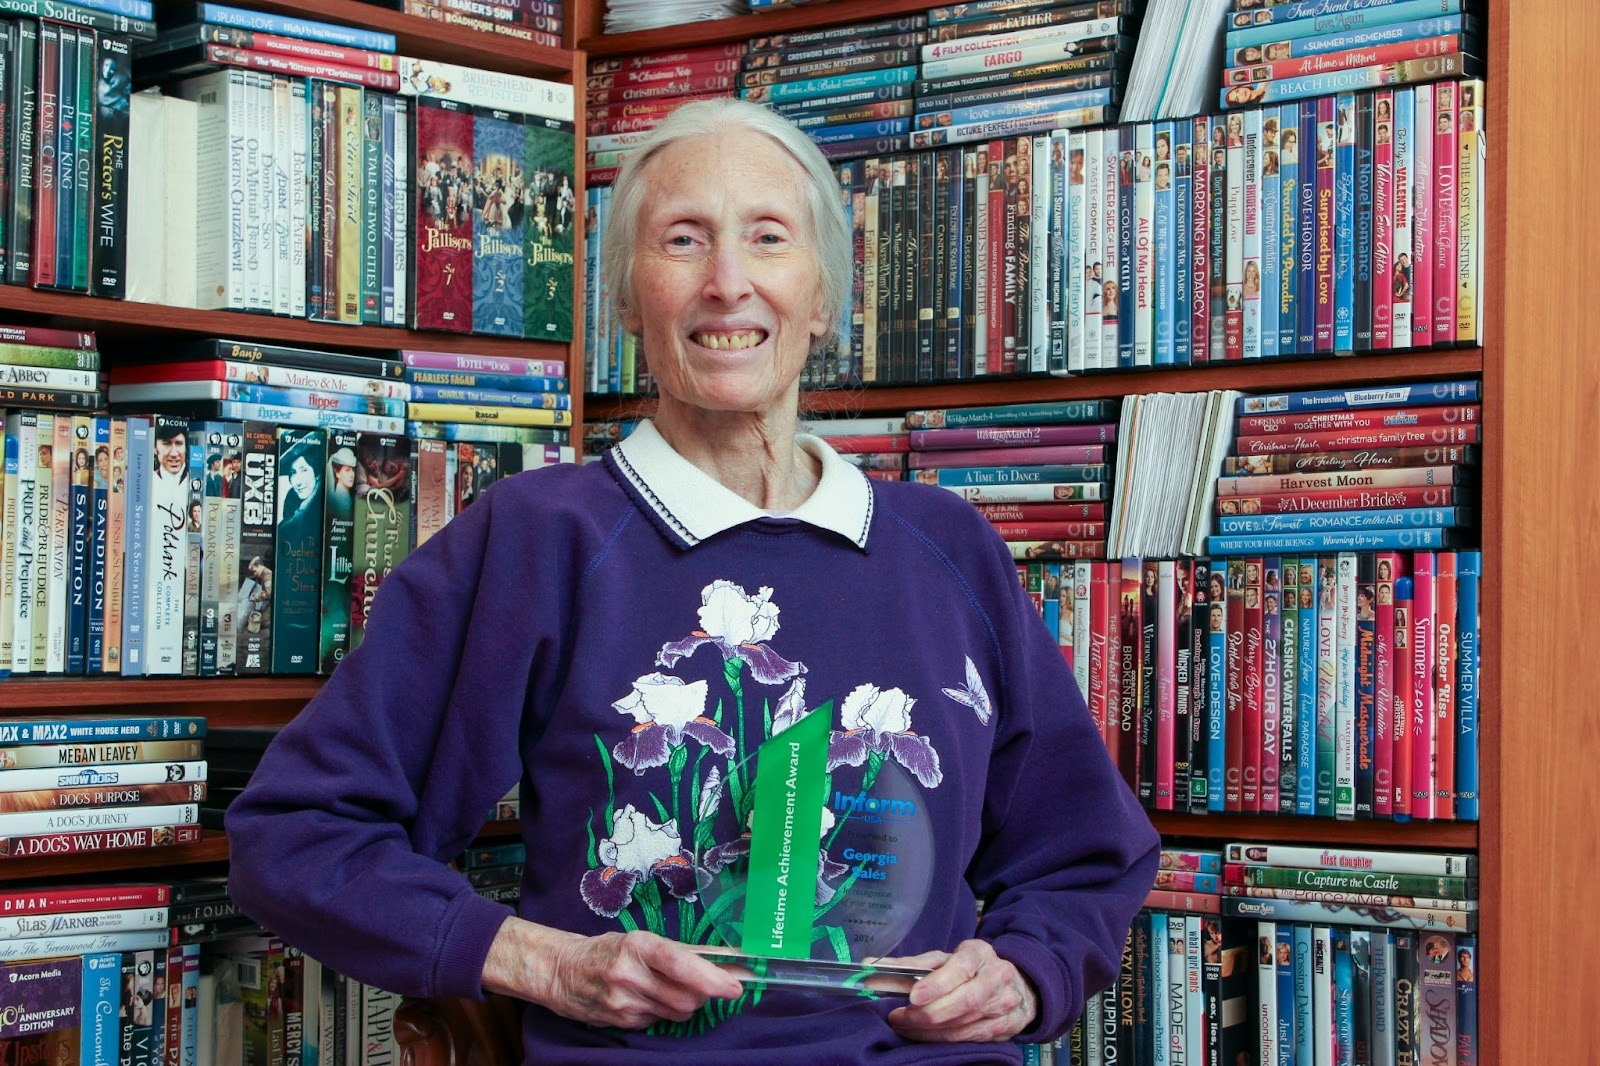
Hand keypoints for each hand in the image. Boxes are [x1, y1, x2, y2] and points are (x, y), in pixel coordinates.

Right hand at [482, 917, 743, 1029]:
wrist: (561, 972)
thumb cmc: (606, 950)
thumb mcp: (637, 939)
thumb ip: (673, 952)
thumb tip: (719, 964)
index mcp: (637, 946)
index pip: (680, 964)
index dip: (711, 978)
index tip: (735, 986)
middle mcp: (629, 975)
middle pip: (686, 997)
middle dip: (704, 994)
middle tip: (705, 984)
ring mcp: (624, 1002)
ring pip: (677, 1013)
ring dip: (686, 1004)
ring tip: (671, 988)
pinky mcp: (621, 1023)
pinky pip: (658, 1021)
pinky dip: (663, 1012)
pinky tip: (649, 999)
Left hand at [883, 939, 1038, 1043]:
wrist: (1016, 985)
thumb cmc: (971, 969)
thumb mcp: (945, 959)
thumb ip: (911, 965)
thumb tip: (871, 966)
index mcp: (979, 954)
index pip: (960, 968)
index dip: (937, 984)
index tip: (913, 996)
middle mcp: (996, 978)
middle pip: (963, 1002)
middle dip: (927, 1014)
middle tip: (898, 1017)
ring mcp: (1004, 1005)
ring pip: (964, 1024)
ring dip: (929, 1030)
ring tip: (904, 1026)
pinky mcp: (1005, 1028)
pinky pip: (969, 1039)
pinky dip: (942, 1039)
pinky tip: (924, 1035)